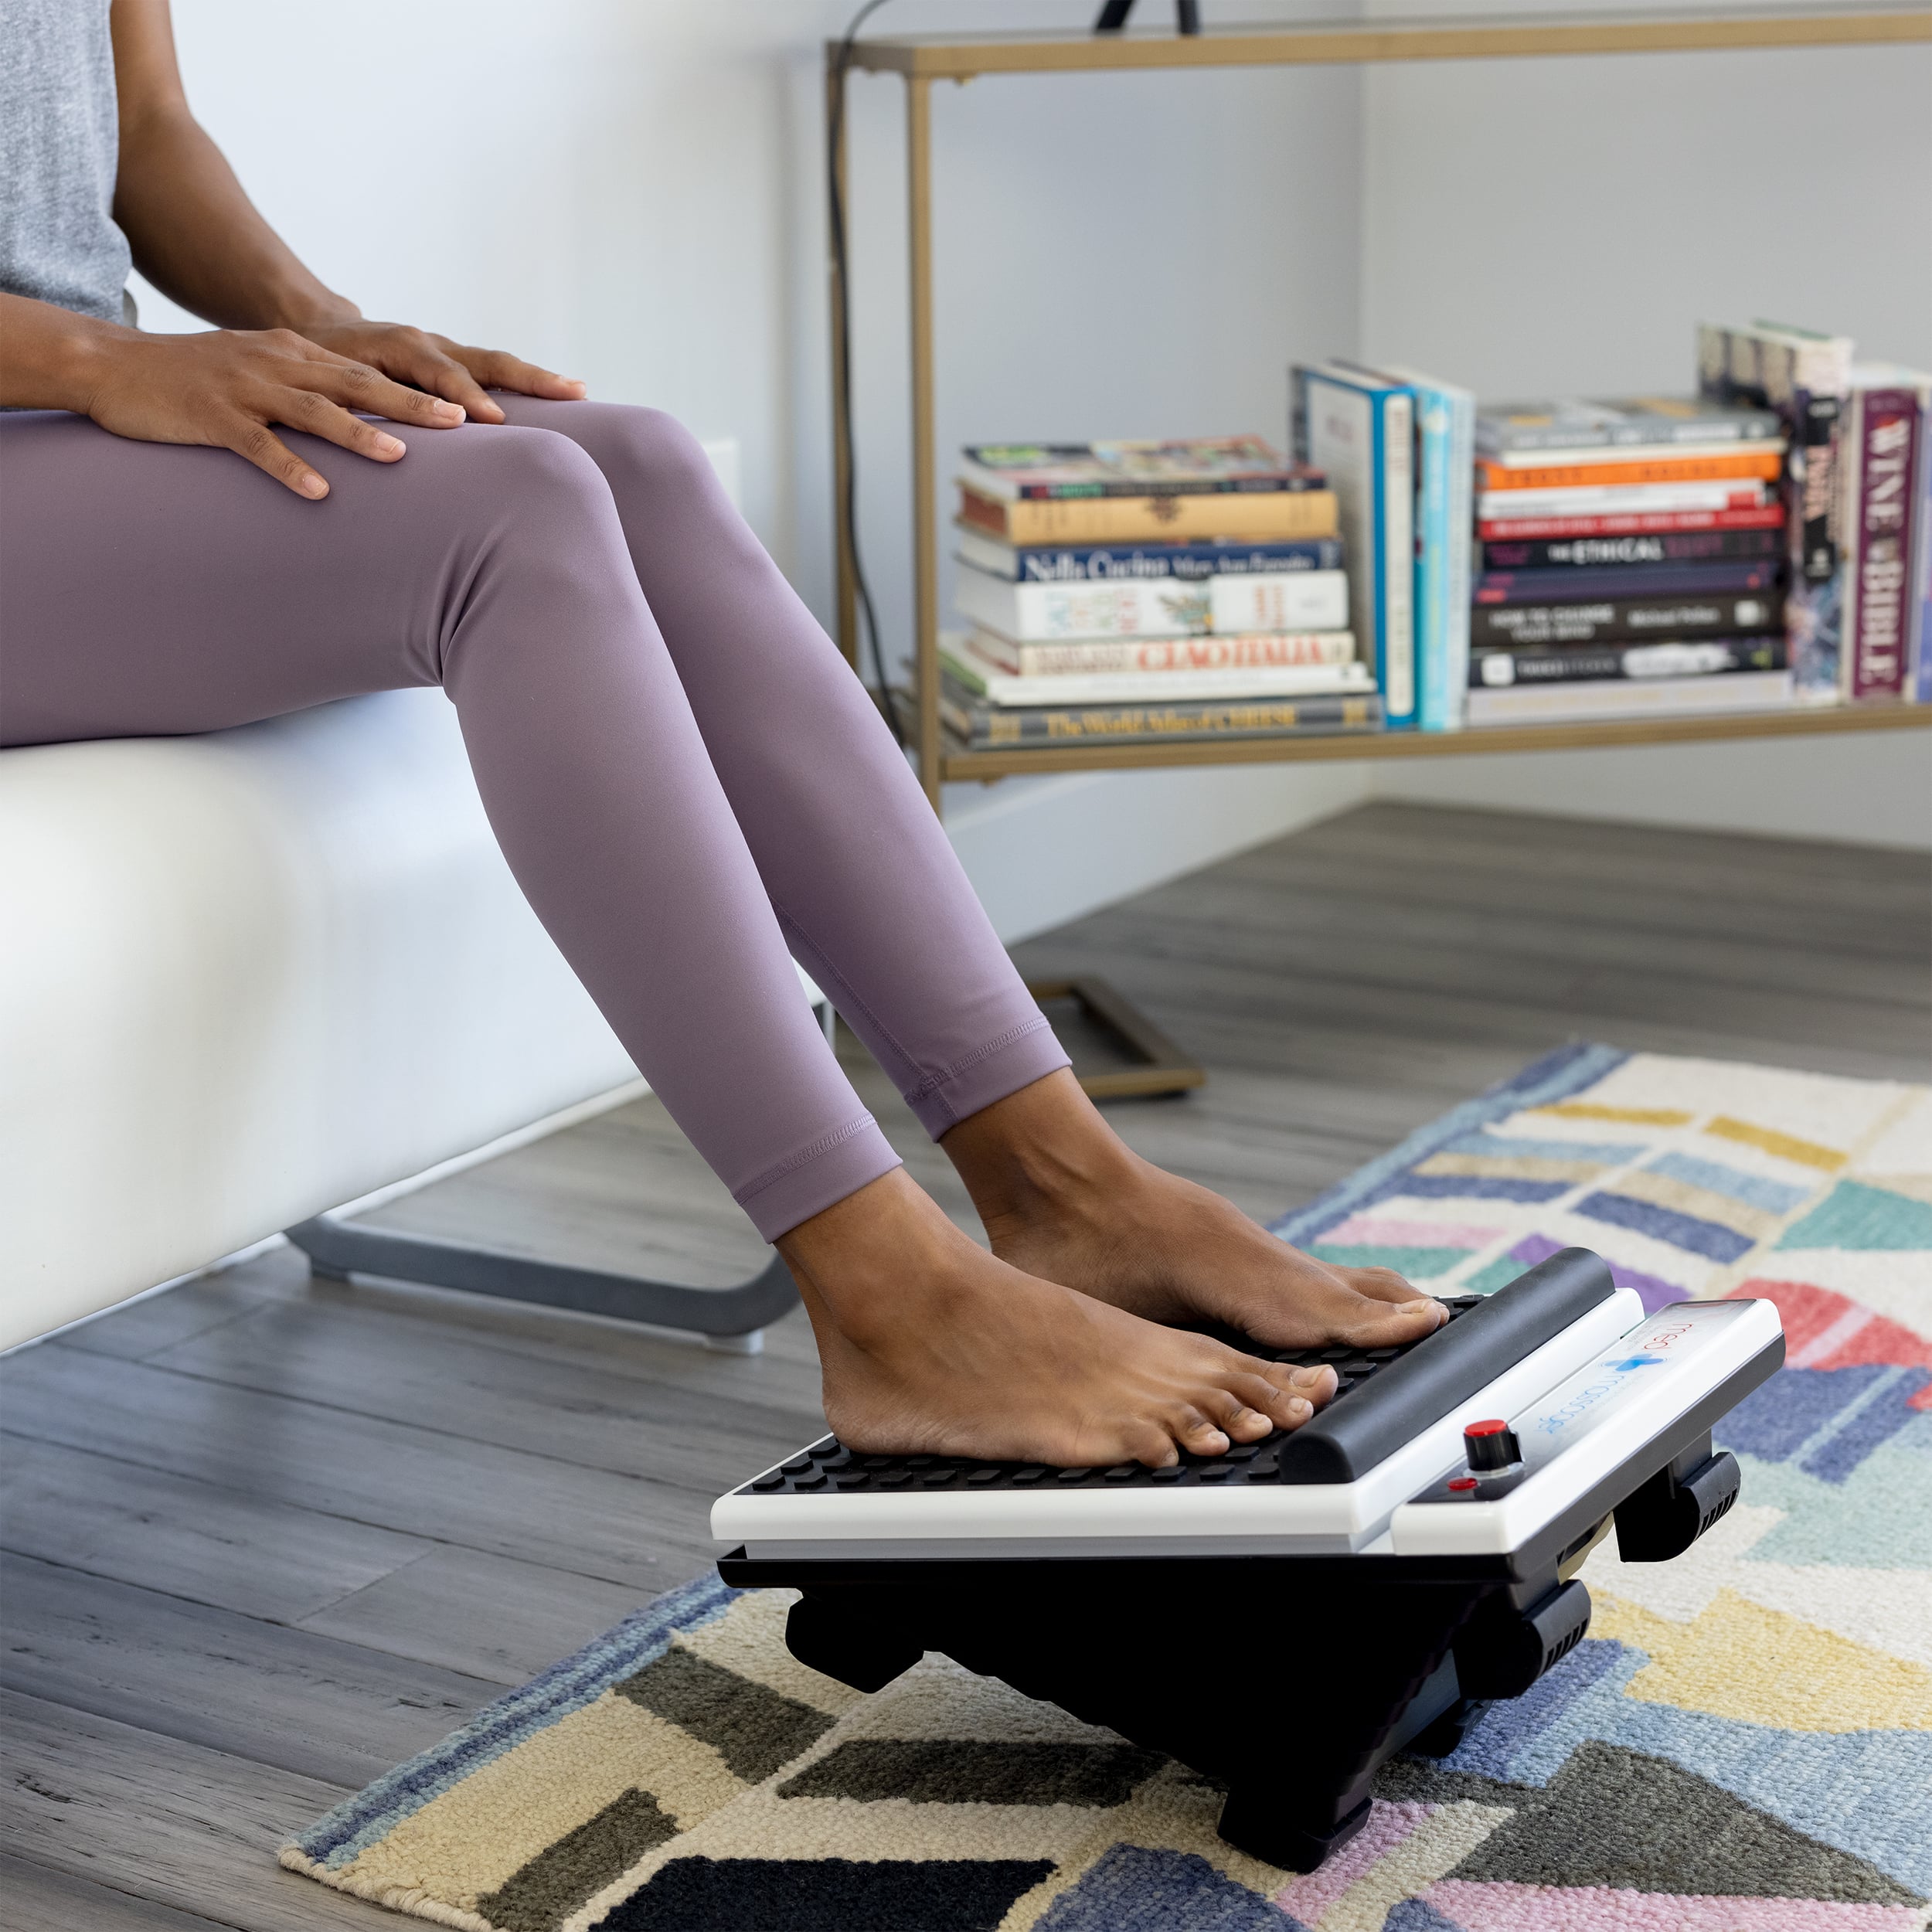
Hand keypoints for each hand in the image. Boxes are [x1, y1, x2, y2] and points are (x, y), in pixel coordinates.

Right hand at [83, 326, 474, 497]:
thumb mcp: (263, 374)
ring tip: (400, 455)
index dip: (423, 389)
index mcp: (296, 354)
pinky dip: (289, 466)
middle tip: (462, 423)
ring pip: (313, 409)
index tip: (472, 408)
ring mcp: (246, 388)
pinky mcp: (213, 416)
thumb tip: (370, 423)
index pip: (371, 372)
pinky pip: (257, 444)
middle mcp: (278, 363)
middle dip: (412, 403)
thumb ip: (313, 392)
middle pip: (357, 384)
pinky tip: (317, 491)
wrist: (114, 364)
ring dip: (358, 433)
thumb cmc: (197, 380)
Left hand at [297, 320, 585, 425]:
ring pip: (498, 364)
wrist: (321, 326)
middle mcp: (432, 344)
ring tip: (578, 391)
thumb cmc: (322, 361)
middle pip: (489, 361)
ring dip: (538, 378)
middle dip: (530, 377)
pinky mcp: (455, 363)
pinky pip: (494, 372)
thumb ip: (358, 402)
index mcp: (402, 346)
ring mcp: (448, 351)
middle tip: (570, 391)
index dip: (467, 396)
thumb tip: (373, 434)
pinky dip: (525, 382)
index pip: (443, 373)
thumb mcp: (332, 381)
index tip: (493, 419)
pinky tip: (557, 396)